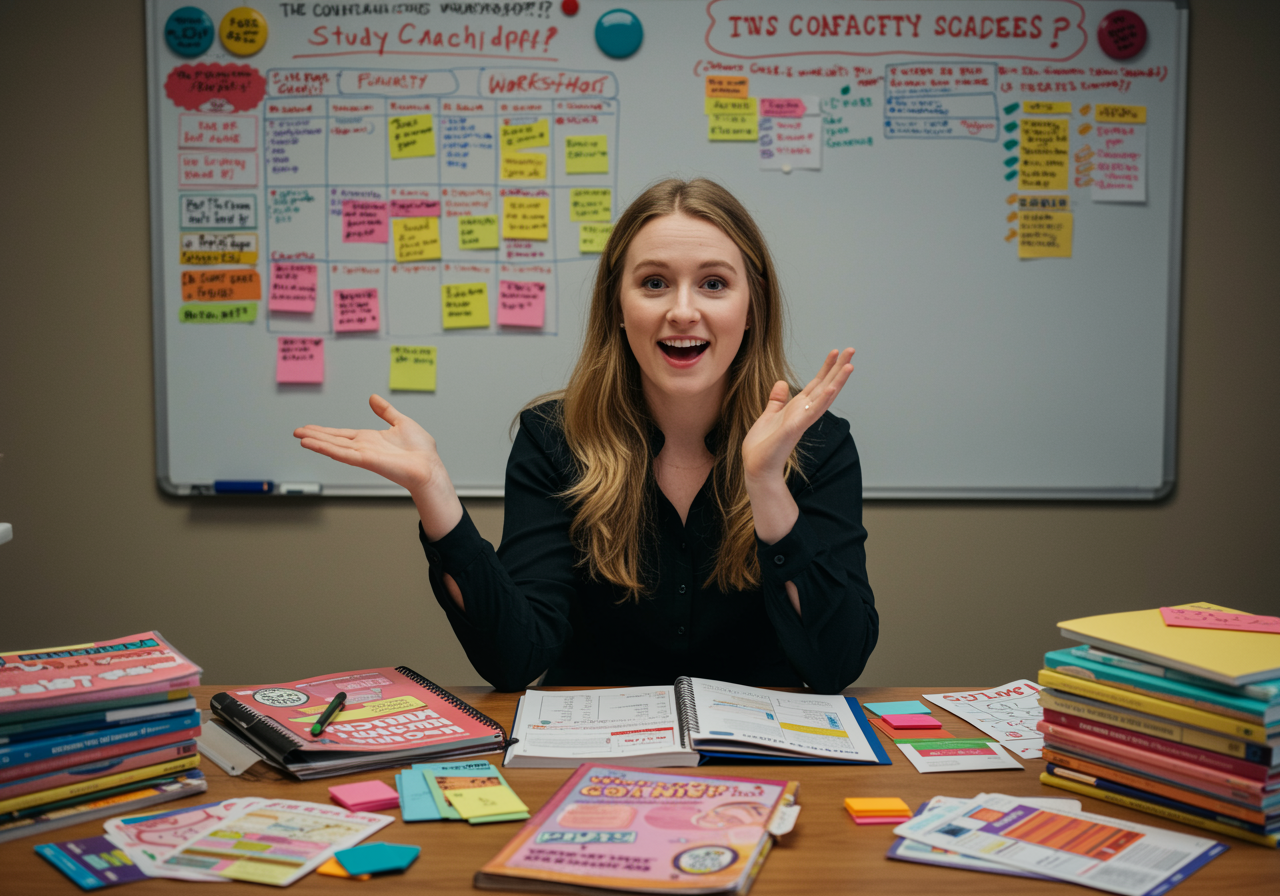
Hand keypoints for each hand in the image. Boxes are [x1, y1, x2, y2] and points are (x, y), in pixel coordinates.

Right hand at [294, 395, 444, 493]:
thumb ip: (386, 411)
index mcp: (370, 439)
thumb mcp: (401, 422)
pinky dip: (327, 449)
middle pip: (334, 440)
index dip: (325, 431)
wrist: (429, 466)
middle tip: (296, 431)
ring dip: (316, 442)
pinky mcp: (367, 461)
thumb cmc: (421, 450)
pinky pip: (343, 454)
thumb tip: (373, 398)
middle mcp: (364, 447)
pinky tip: (313, 445)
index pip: (342, 434)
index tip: (309, 427)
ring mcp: (363, 455)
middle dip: (315, 435)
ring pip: (334, 447)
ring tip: (299, 437)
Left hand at [742, 348, 854, 483]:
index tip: (836, 352)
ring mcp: (801, 420)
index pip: (817, 384)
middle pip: (825, 386)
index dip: (826, 368)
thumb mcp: (768, 416)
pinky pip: (811, 412)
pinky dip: (822, 400)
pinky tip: (831, 388)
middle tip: (852, 349)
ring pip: (824, 397)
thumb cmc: (762, 447)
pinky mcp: (794, 428)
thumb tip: (782, 383)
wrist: (757, 468)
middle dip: (838, 368)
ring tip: (850, 365)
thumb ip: (777, 400)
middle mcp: (804, 412)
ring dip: (837, 381)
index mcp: (798, 408)